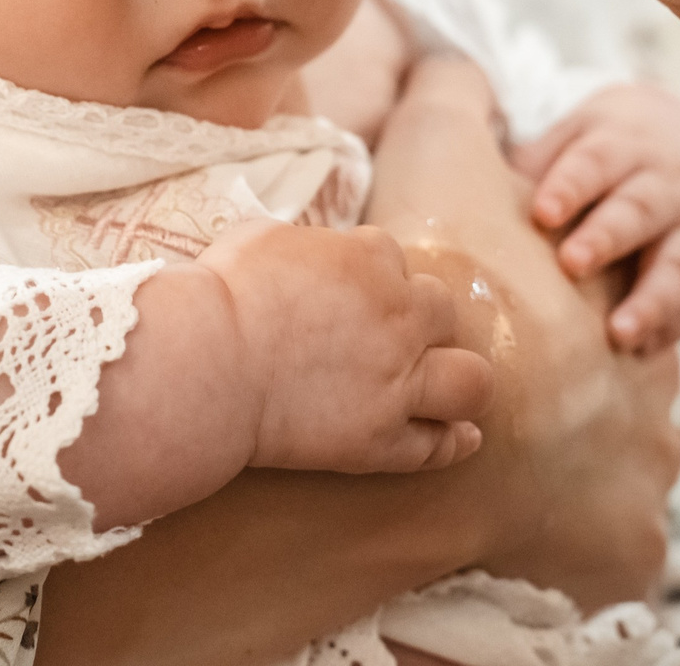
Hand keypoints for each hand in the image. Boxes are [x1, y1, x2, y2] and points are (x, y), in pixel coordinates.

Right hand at [38, 56, 679, 663]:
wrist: (207, 364)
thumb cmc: (223, 290)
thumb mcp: (263, 234)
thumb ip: (305, 238)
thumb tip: (306, 239)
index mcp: (375, 257)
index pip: (401, 261)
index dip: (382, 280)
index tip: (359, 295)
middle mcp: (403, 315)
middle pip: (446, 314)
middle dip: (427, 325)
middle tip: (401, 341)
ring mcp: (399, 381)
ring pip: (472, 381)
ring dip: (463, 382)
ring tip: (453, 390)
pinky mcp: (384, 440)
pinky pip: (441, 445)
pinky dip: (455, 441)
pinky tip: (462, 438)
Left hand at [515, 83, 679, 354]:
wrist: (678, 145)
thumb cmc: (598, 154)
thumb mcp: (569, 138)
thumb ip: (530, 164)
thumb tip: (457, 190)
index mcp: (624, 146)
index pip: (597, 162)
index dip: (570, 186)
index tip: (542, 212)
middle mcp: (666, 186)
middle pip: (639, 210)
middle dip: (607, 237)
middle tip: (572, 264)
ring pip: (676, 263)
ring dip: (650, 299)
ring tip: (618, 333)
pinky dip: (671, 326)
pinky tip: (642, 352)